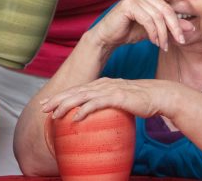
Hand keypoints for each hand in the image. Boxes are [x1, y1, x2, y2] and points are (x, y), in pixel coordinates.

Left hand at [40, 77, 167, 121]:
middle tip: (42, 107)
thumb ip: (107, 103)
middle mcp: (102, 84)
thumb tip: (97, 114)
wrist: (159, 96)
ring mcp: (109, 89)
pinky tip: (75, 117)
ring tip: (53, 113)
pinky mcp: (117, 97)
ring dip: (66, 105)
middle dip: (57, 99)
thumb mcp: (119, 100)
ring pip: (82, 96)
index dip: (61, 96)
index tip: (48, 103)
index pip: (77, 89)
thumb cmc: (140, 100)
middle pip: (75, 91)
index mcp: (102, 84)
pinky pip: (97, 104)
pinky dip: (84, 110)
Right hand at [92, 0, 193, 51]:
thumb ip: (170, 26)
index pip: (170, 5)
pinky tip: (153, 42)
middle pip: (166, 10)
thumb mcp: (155, 29)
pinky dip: (153, 33)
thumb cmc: (129, 30)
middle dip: (174, 28)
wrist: (108, 37)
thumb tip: (191, 28)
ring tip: (163, 45)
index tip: (185, 34)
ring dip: (163, 34)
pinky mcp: (128, 4)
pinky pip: (148, 20)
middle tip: (179, 42)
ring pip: (158, 16)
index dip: (179, 20)